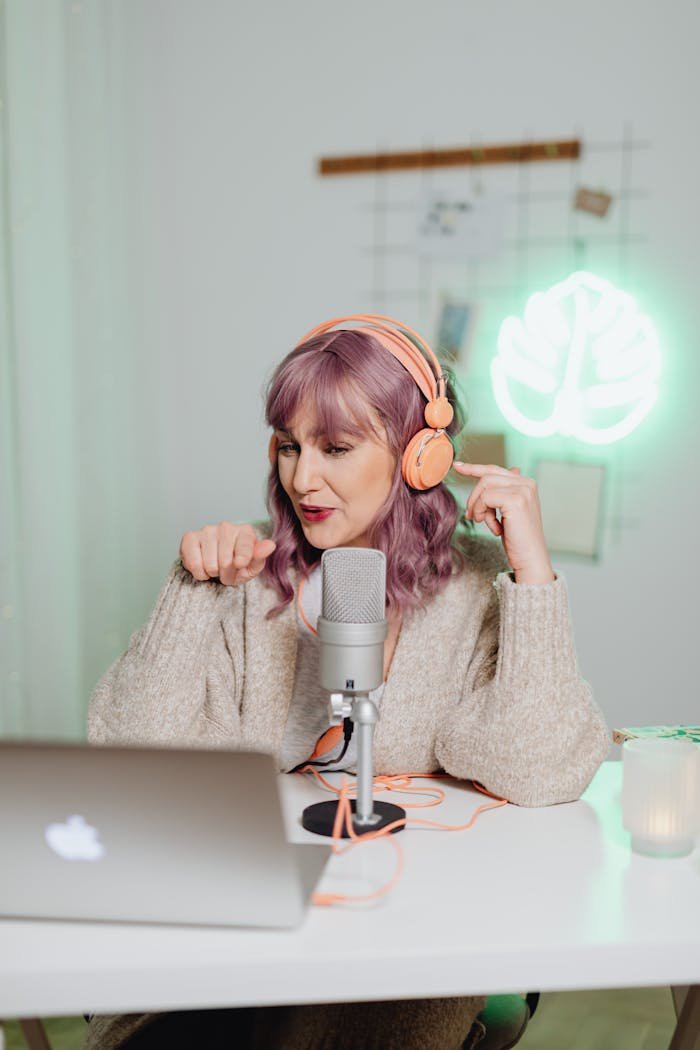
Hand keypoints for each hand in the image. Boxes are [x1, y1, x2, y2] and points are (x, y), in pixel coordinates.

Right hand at [179, 522, 275, 585]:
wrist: (217, 567)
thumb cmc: (238, 565)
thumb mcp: (252, 567)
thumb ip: (260, 557)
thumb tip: (270, 545)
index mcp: (245, 532)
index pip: (245, 544)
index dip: (242, 557)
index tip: (240, 564)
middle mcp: (226, 527)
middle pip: (226, 560)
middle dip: (227, 574)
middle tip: (227, 572)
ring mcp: (207, 530)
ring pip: (210, 564)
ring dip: (213, 573)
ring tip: (216, 568)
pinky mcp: (190, 537)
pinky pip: (193, 562)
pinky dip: (199, 572)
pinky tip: (203, 567)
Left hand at [452, 462, 554, 584]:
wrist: (530, 558)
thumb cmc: (518, 538)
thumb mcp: (510, 511)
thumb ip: (506, 491)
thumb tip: (512, 469)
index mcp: (526, 483)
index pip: (495, 470)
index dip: (474, 468)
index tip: (457, 467)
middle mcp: (527, 483)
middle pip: (486, 477)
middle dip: (474, 496)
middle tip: (471, 516)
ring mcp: (523, 490)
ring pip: (484, 486)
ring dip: (477, 505)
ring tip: (481, 521)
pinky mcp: (516, 500)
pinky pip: (485, 498)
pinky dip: (482, 512)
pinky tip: (493, 527)